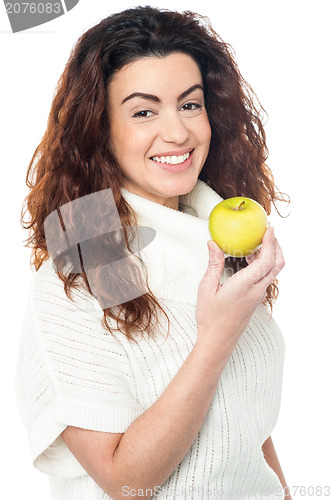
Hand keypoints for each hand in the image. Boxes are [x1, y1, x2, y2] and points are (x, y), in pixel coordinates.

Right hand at [195, 227, 284, 355]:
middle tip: (269, 232)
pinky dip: (264, 265)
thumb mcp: (206, 288)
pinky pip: (266, 278)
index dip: (270, 243)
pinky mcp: (256, 299)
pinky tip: (250, 260)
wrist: (218, 341)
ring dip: (271, 255)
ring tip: (257, 244)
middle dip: (276, 246)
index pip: (266, 261)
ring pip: (273, 271)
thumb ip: (213, 264)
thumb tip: (213, 244)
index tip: (269, 229)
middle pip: (277, 264)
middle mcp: (256, 290)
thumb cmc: (210, 318)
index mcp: (245, 286)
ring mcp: (258, 296)